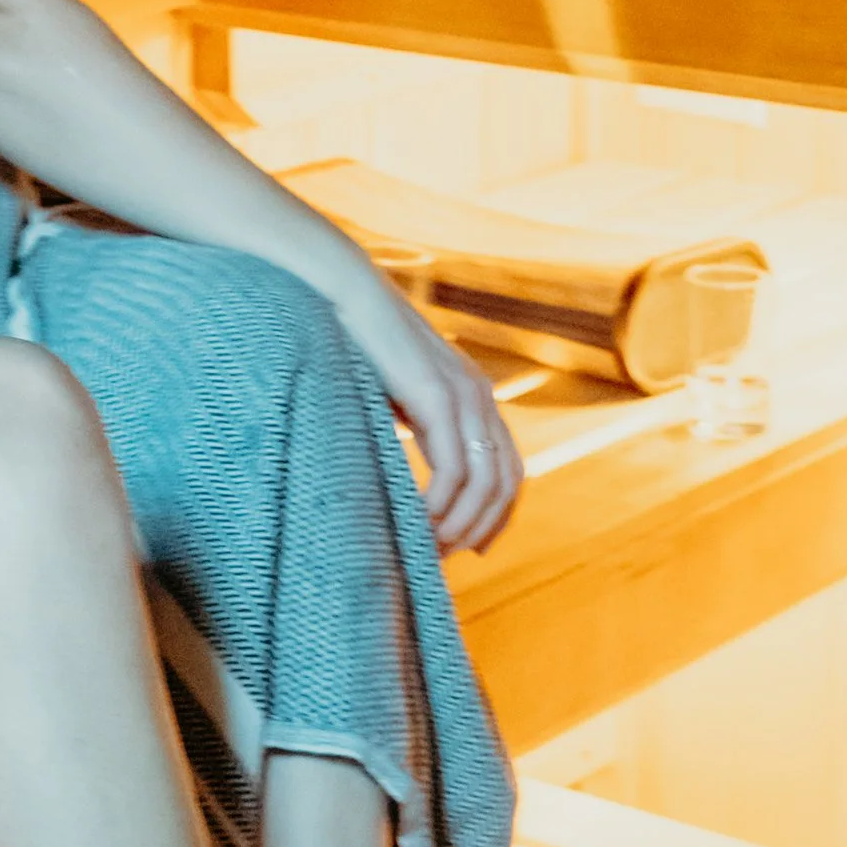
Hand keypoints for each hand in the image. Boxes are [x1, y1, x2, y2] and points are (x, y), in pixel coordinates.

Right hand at [331, 278, 522, 555]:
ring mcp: (462, 393)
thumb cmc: (353, 341)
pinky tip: (416, 520)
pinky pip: (453, 469)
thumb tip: (400, 475)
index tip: (469, 549)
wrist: (338, 290)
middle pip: (506, 483)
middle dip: (480, 528)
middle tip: (442, 557)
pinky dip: (439, 506)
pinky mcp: (435, 394)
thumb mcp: (393, 393)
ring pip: (485, 483)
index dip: (495, 517)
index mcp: (472, 394)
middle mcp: (478, 395)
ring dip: (459, 525)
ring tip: (426, 546)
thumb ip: (411, 425)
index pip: (509, 470)